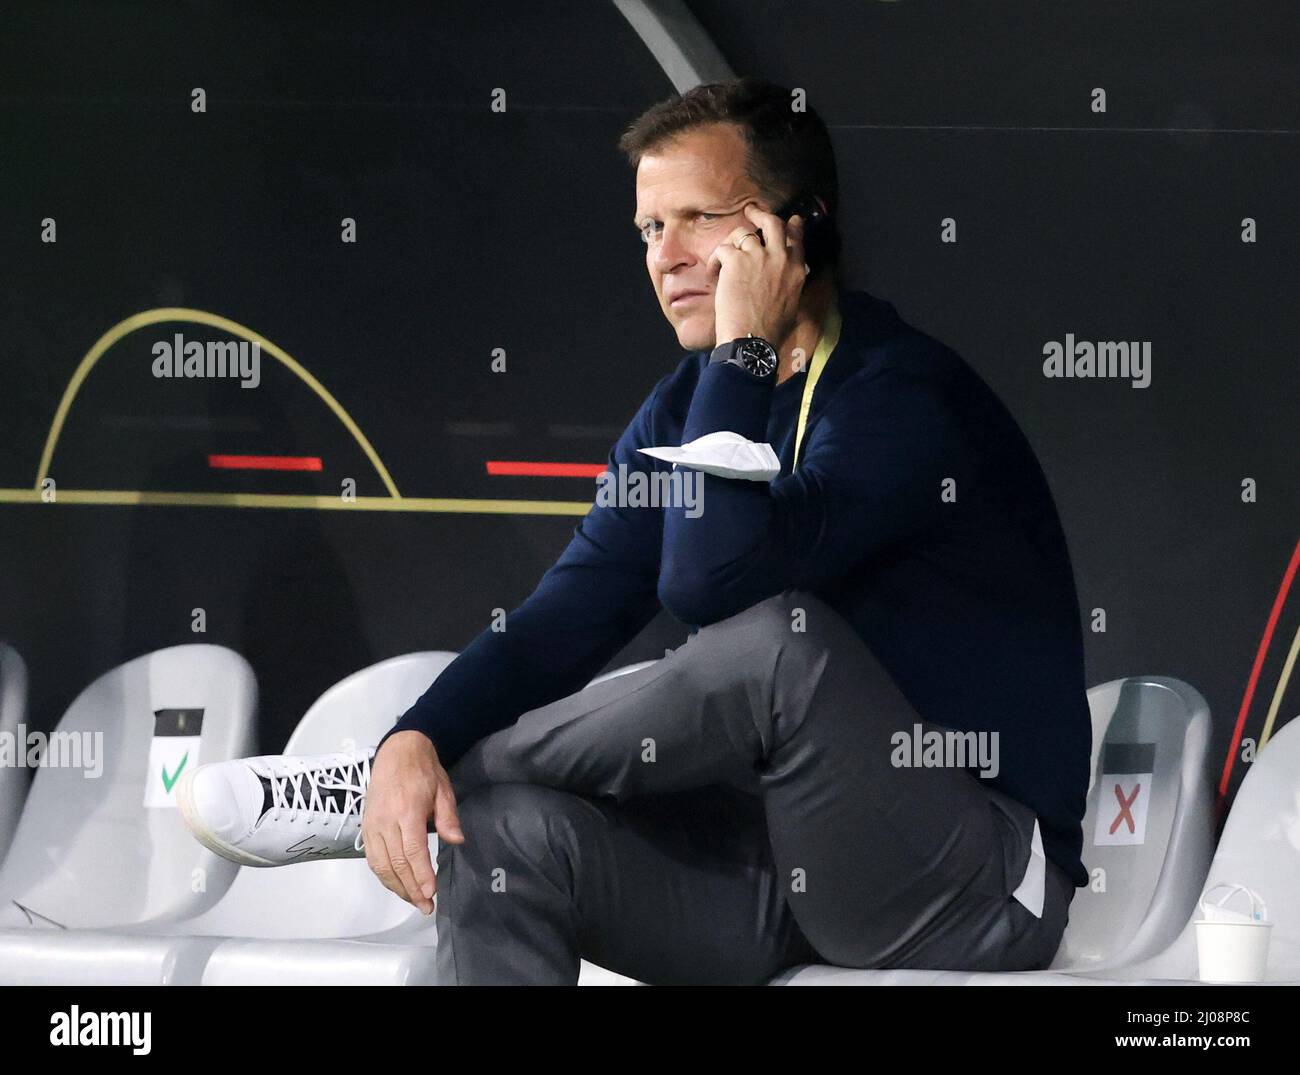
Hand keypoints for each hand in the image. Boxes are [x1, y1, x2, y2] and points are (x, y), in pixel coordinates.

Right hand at [362, 730, 464, 914]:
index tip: (431, 892)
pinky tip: (397, 885)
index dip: (421, 874)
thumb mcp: (443, 789)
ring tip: (414, 900)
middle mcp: (385, 821)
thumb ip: (448, 817)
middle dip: (411, 888)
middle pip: (396, 863)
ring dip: (397, 887)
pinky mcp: (366, 827)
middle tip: (426, 906)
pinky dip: (384, 876)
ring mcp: (372, 825)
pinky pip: (372, 858)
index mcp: (406, 811)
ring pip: (381, 865)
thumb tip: (457, 840)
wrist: (397, 752)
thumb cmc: (422, 771)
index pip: (412, 850)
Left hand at [708, 201, 809, 346]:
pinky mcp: (736, 261)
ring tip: (723, 261)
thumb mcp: (792, 306)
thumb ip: (790, 286)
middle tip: (751, 211)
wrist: (752, 341)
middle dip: (761, 214)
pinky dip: (715, 261)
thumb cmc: (770, 332)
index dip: (792, 226)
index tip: (791, 220)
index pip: (797, 238)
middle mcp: (780, 258)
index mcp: (796, 270)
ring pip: (742, 233)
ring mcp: (758, 257)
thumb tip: (787, 283)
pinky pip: (723, 249)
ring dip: (730, 244)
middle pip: (773, 223)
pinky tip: (714, 276)